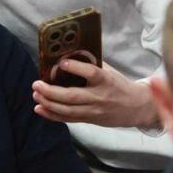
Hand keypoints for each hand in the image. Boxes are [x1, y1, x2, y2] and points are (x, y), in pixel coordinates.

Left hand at [32, 59, 159, 128]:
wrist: (136, 108)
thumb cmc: (118, 84)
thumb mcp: (109, 71)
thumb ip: (91, 63)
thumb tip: (68, 52)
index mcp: (105, 80)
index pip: (91, 73)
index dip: (76, 68)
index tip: (62, 62)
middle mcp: (99, 97)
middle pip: (72, 96)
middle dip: (51, 92)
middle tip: (37, 83)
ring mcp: (94, 111)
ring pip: (68, 110)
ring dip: (48, 103)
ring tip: (36, 94)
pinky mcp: (90, 120)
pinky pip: (68, 119)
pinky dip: (52, 115)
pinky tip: (39, 109)